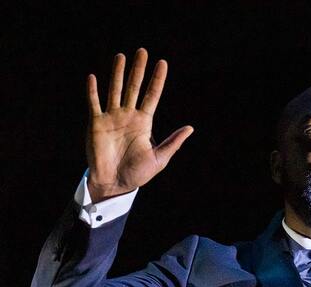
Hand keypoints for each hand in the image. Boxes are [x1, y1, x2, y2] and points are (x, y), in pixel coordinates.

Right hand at [85, 48, 193, 201]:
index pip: (152, 96)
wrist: (115, 184)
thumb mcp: (159, 158)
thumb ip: (173, 142)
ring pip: (115, 90)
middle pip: (134, 87)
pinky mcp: (96, 124)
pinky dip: (93, 91)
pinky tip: (93, 77)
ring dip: (118, 73)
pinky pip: (94, 104)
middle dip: (138, 70)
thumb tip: (190, 128)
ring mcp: (111, 118)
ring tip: (121, 56)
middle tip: (142, 51)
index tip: (163, 63)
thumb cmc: (137, 174)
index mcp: (144, 123)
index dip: (157, 80)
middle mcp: (128, 116)